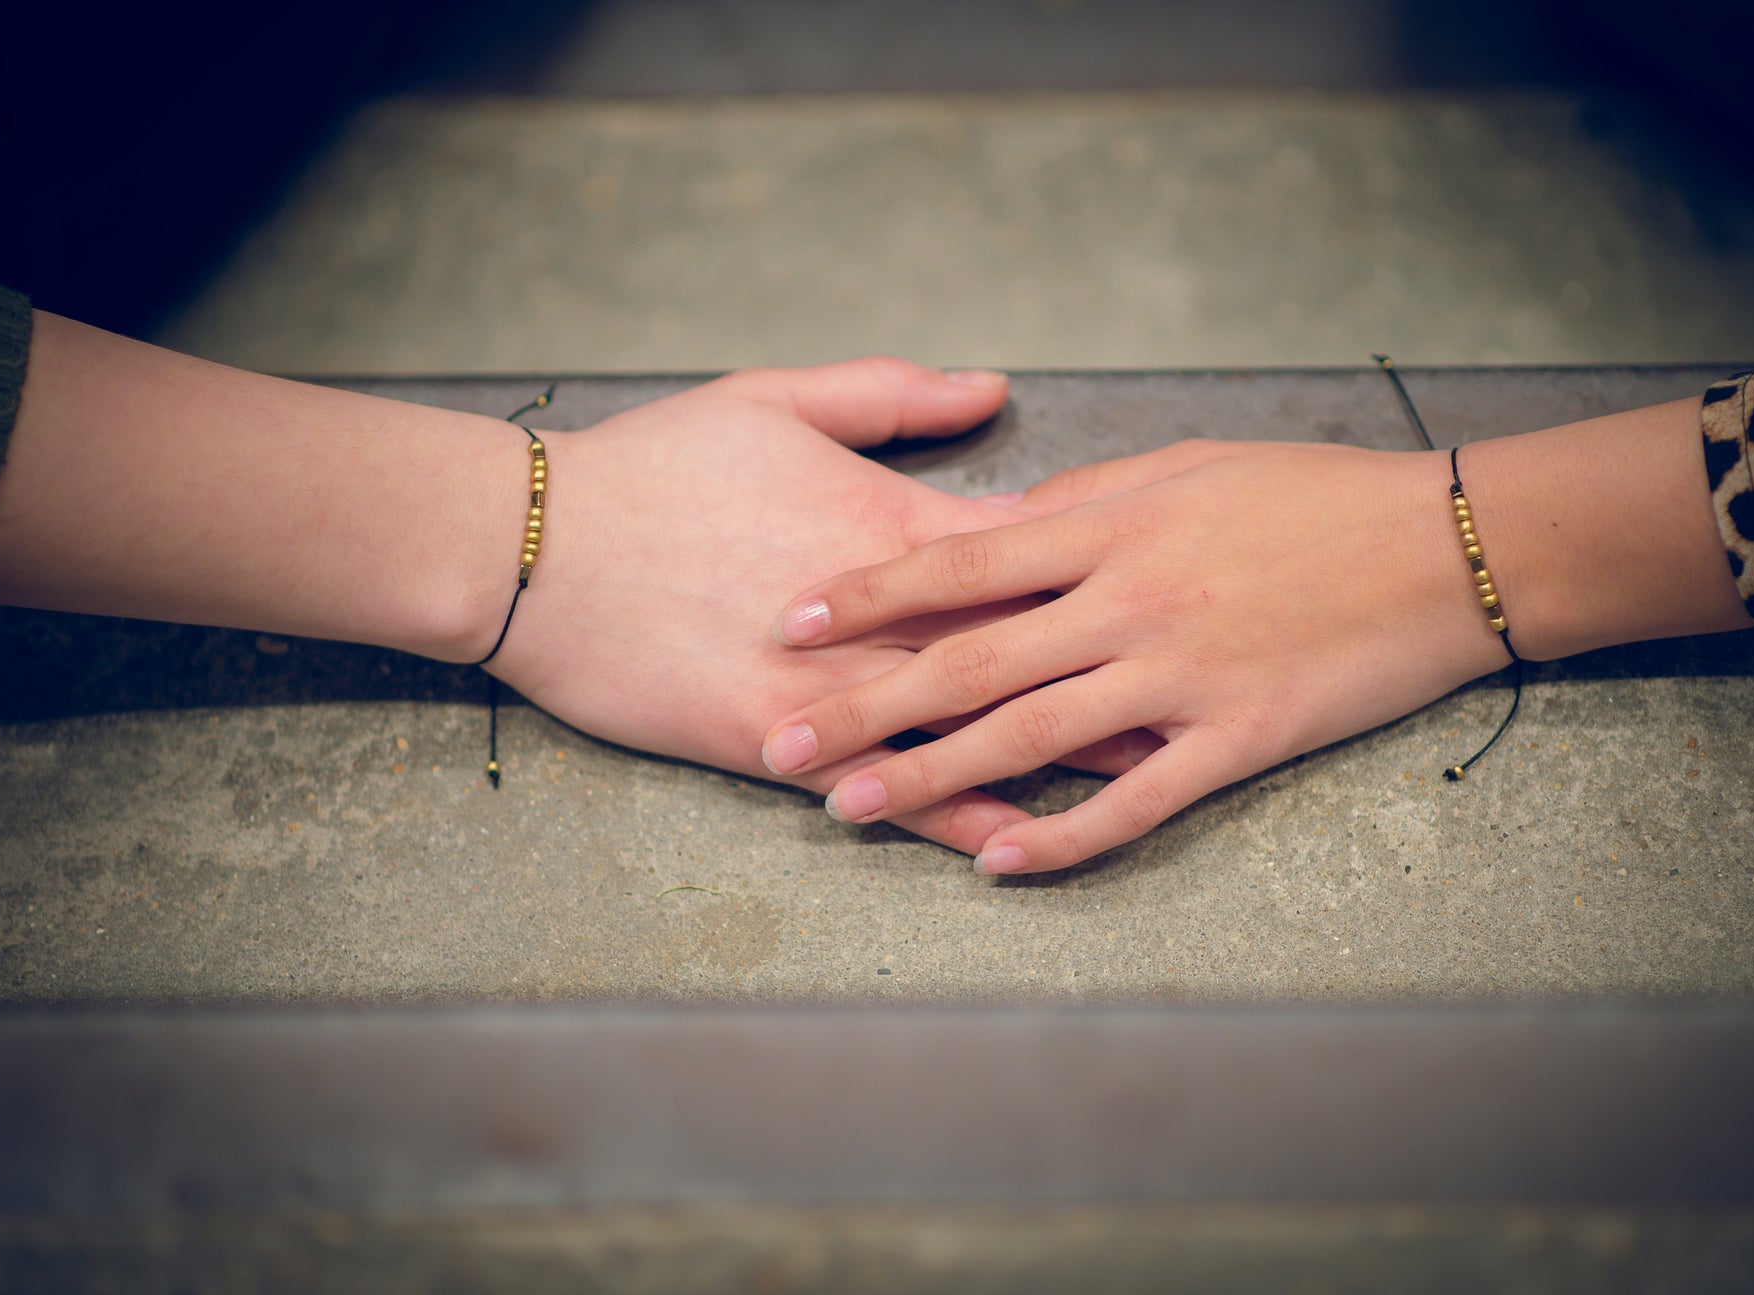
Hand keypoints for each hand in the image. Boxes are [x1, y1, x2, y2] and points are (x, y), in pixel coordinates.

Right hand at [482, 357, 1142, 853]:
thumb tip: (992, 388)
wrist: (531, 552)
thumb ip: (891, 393)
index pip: (1028, 549)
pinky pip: (891, 794)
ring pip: (975, 726)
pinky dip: (962, 820)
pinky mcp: (777, 747)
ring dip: (1072, 752)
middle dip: (1128, 669)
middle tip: (1222, 681)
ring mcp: (832, 688)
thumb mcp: (772, 399)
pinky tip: (1024, 848)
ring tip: (1164, 770)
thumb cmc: (653, 467)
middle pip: (1031, 645)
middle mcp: (880, 613)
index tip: (1190, 578)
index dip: (1114, 568)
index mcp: (887, 522)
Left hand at [759, 438, 1512, 872]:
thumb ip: (1091, 495)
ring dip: (932, 779)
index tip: (793, 622)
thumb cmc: (1318, 493)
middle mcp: (1129, 603)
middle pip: (969, 661)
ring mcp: (1180, 677)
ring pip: (1028, 736)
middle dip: (865, 706)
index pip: (961, 563)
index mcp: (1112, 527)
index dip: (869, 594)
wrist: (1448, 546)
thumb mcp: (1192, 465)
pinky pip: (1134, 800)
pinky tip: (998, 863)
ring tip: (851, 810)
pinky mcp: (1236, 739)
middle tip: (779, 746)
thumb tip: (1009, 528)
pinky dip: (1063, 835)